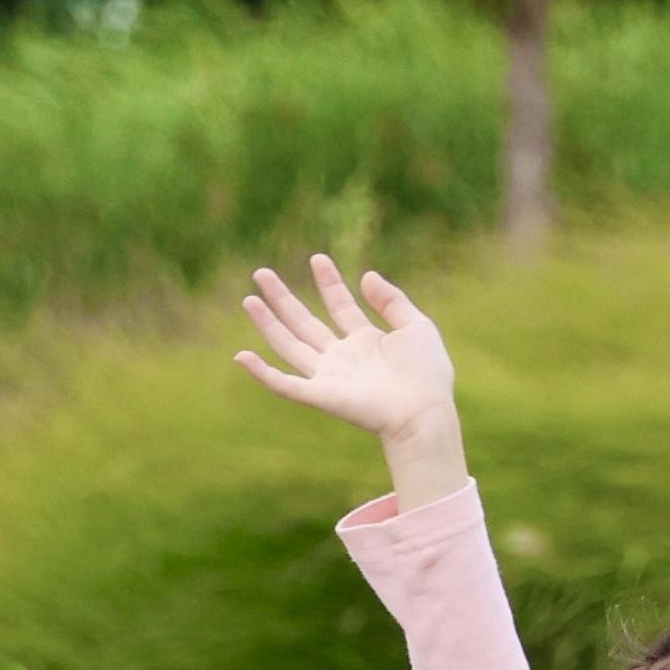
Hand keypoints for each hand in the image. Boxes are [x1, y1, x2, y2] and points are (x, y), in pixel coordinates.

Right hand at [236, 256, 465, 501]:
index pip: (340, 306)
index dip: (329, 282)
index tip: (317, 258)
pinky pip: (285, 384)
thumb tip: (366, 275)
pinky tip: (241, 356)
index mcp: (367, 341)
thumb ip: (391, 301)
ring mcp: (330, 376)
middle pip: (305, 323)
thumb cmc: (428, 375)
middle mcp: (343, 358)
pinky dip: (262, 373)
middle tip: (261, 273)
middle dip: (283, 298)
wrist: (424, 411)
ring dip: (267, 323)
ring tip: (249, 299)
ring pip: (289, 346)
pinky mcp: (321, 395)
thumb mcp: (416, 326)